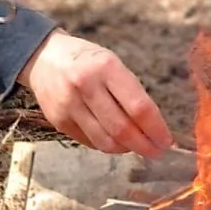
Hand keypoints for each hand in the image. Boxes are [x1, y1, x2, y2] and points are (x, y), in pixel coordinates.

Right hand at [18, 31, 172, 156]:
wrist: (44, 58)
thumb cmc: (88, 61)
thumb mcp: (113, 64)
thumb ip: (131, 93)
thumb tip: (154, 128)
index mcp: (106, 67)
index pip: (138, 106)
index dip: (156, 129)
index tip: (166, 140)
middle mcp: (85, 85)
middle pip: (122, 128)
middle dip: (144, 145)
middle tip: (157, 152)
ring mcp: (69, 105)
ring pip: (105, 141)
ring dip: (126, 149)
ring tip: (136, 147)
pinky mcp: (58, 121)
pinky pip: (90, 142)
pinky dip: (107, 146)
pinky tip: (115, 141)